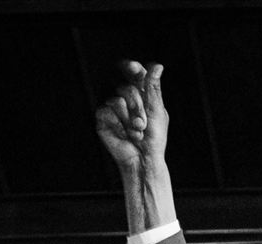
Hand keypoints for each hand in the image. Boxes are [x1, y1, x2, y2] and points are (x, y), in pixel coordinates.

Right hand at [93, 61, 166, 176]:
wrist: (144, 159)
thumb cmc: (154, 139)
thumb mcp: (157, 111)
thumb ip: (154, 88)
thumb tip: (157, 66)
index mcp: (143, 95)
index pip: (136, 74)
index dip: (133, 68)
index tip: (133, 67)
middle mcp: (127, 99)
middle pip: (127, 88)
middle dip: (137, 107)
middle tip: (143, 123)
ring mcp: (114, 108)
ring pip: (116, 100)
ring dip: (129, 119)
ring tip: (137, 132)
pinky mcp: (104, 118)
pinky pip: (105, 111)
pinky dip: (118, 124)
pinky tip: (124, 134)